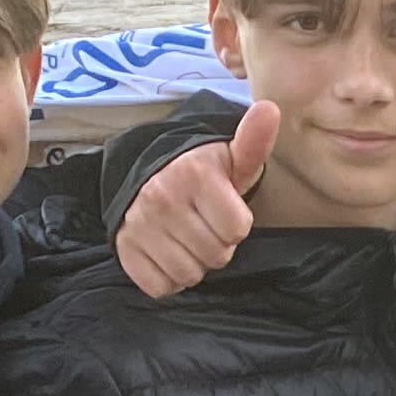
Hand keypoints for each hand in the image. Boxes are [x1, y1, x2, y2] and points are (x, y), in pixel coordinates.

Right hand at [116, 100, 274, 298]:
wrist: (147, 177)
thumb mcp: (232, 159)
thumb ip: (253, 141)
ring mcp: (139, 225)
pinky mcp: (125, 249)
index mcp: (194, 175)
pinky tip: (167, 254)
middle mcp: (163, 198)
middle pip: (217, 256)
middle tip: (203, 225)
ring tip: (186, 238)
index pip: (238, 230)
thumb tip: (270, 108)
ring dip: (194, 264)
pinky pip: (161, 287)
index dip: (236, 225)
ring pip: (189, 275)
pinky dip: (168, 278)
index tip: (223, 210)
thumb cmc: (202, 174)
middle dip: (216, 245)